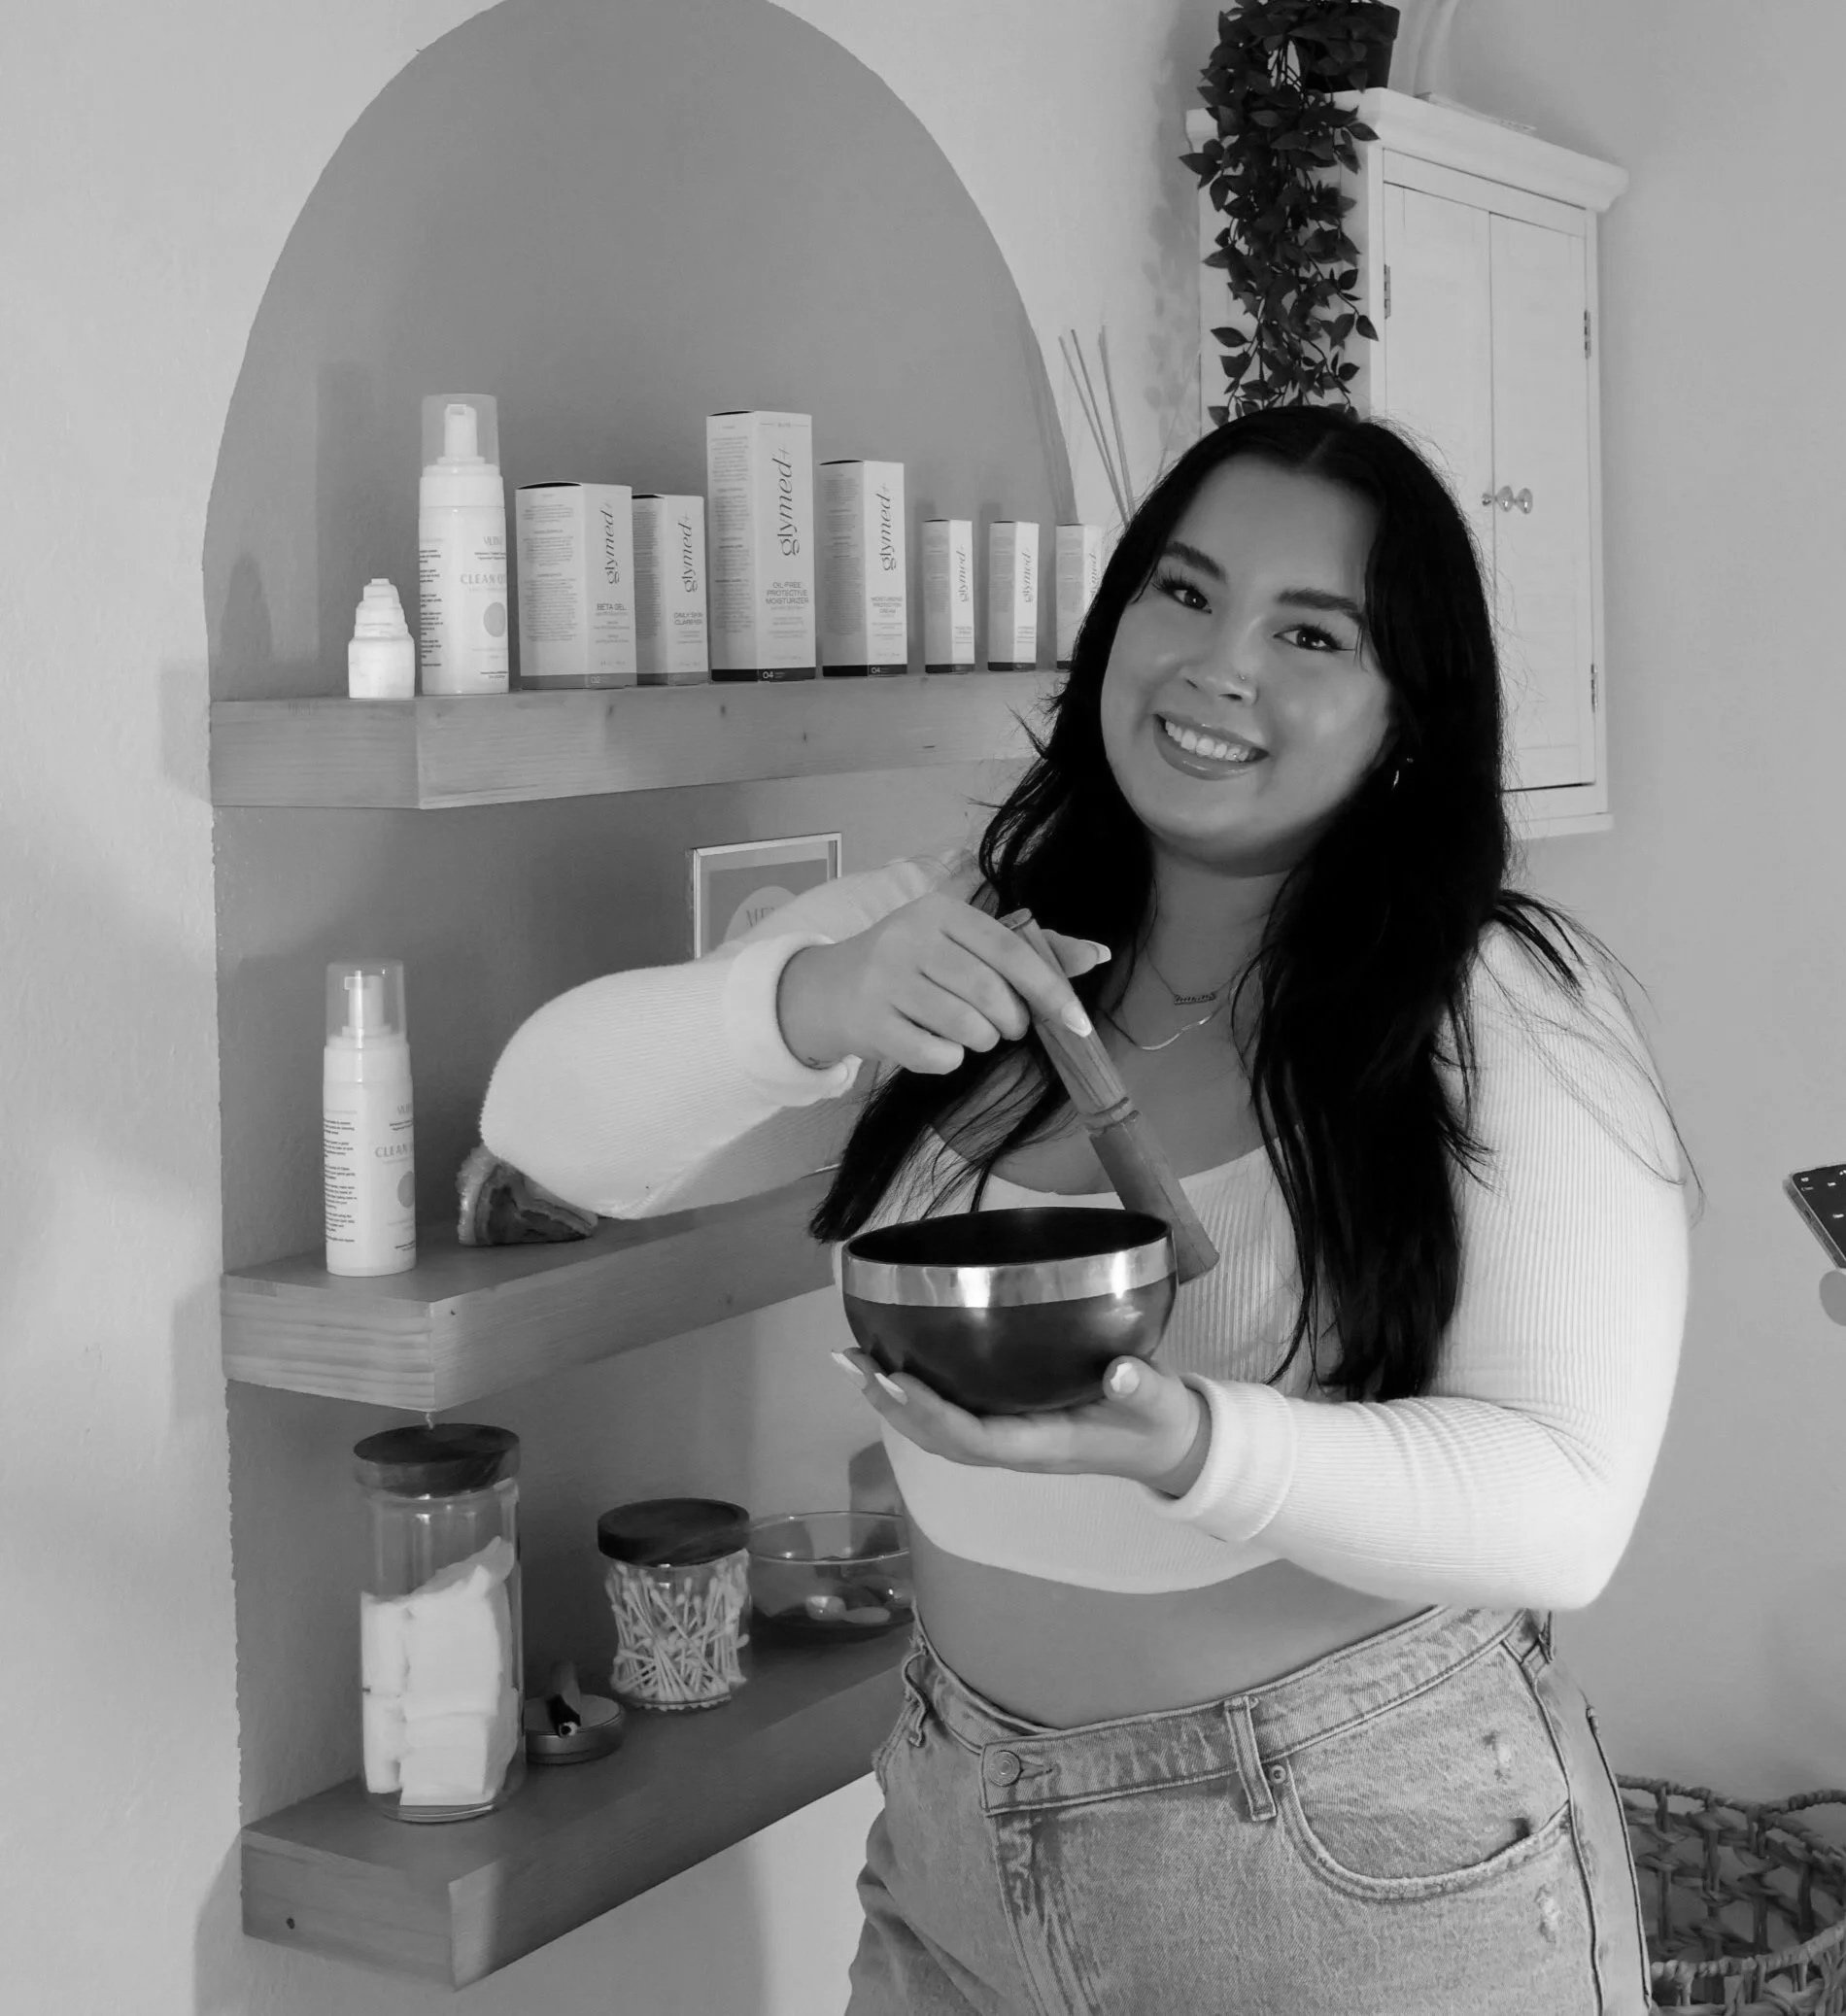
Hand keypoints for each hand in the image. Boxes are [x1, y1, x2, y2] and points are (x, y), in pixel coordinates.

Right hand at [777, 893, 1109, 1074]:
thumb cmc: (913, 965)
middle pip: (990, 992)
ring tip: (973, 1033)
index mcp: (941, 911)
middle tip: (1007, 1026)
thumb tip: (1100, 954)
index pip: (1010, 950)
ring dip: (982, 1041)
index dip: (1050, 988)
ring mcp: (885, 980)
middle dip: (1012, 1021)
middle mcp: (910, 938)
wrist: (829, 989)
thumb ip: (1031, 948)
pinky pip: (935, 1055)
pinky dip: (948, 1059)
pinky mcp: (870, 1022)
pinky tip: (938, 1045)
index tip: (1076, 1021)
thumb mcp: (964, 944)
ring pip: (965, 1027)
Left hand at [832, 1349, 1212, 1497]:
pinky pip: (952, 1417)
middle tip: (852, 1362)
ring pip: (939, 1431)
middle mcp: (1016, 1449)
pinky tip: (894, 1366)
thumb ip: (1141, 1389)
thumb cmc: (1159, 1421)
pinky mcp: (1010, 1423)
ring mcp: (1009, 1440)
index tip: (897, 1379)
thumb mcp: (1158, 1403)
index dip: (933, 1414)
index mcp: (1044, 1446)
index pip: (976, 1439)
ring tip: (854, 1362)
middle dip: (893, 1405)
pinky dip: (917, 1396)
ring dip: (894, 1400)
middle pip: (940, 1439)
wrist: (1167, 1445)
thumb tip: (1121, 1373)